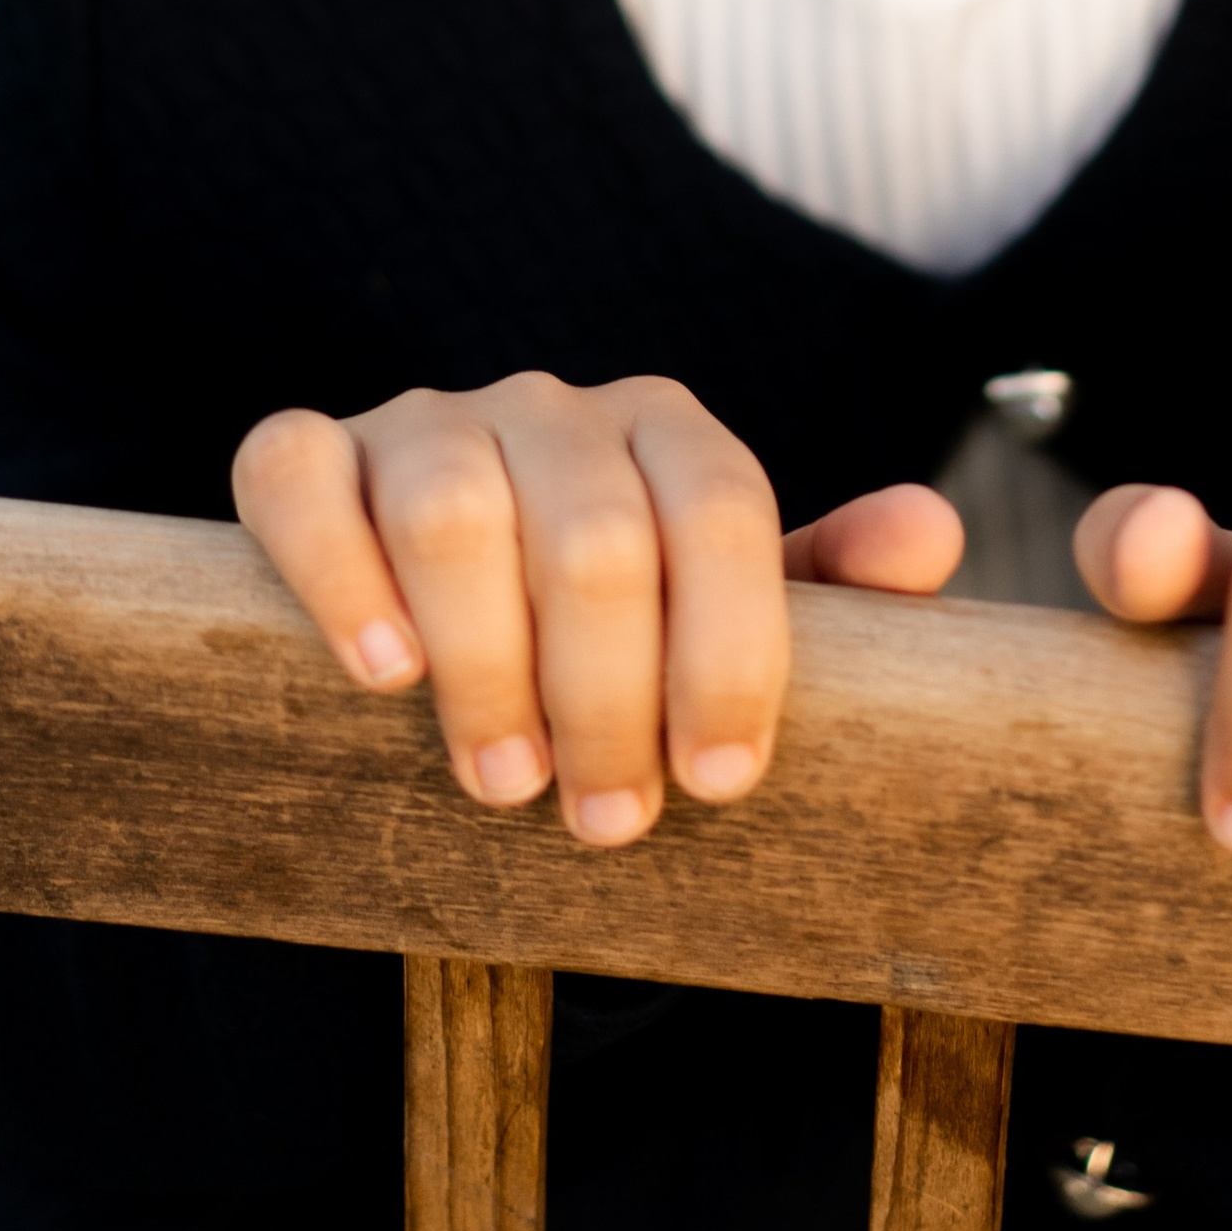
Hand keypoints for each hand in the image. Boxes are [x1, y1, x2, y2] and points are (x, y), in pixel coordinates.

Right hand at [233, 373, 961, 846]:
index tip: (718, 783)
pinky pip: (302, 479)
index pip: (718, 508)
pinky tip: (381, 672)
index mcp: (668, 433)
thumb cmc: (627, 648)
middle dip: (607, 698)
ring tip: (503, 780)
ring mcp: (426, 422)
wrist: (467, 633)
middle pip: (593, 533)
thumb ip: (838, 589)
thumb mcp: (732, 627)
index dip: (728, 652)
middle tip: (603, 821)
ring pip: (454, 509)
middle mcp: (552, 409)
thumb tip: (929, 531)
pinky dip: (338, 573)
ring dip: (485, 664)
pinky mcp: (315, 454)